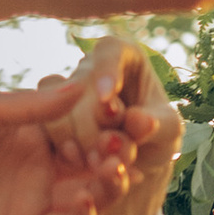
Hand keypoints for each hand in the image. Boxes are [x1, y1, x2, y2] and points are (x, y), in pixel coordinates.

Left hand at [0, 74, 161, 214]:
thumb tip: (85, 87)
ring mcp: (35, 196)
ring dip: (107, 185)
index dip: (104, 123)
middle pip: (94, 160)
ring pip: (89, 194)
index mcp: (33, 128)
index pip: (83, 124)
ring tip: (109, 175)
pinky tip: (84, 203)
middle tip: (118, 151)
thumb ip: (34, 106)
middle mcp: (40, 162)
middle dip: (113, 155)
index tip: (117, 118)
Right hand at [49, 36, 185, 214]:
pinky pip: (44, 124)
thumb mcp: (169, 131)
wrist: (136, 159)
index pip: (111, 51)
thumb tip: (139, 121)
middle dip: (95, 125)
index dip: (106, 71)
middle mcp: (91, 66)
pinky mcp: (47, 113)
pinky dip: (61, 146)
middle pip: (81, 87)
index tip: (106, 99)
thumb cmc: (157, 134)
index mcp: (124, 55)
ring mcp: (65, 88)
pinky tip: (78, 162)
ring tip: (97, 162)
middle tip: (110, 152)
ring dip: (77, 140)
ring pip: (57, 108)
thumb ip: (158, 125)